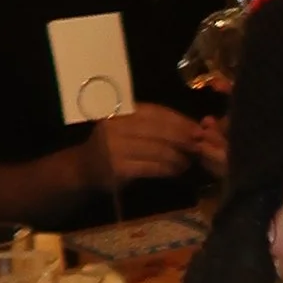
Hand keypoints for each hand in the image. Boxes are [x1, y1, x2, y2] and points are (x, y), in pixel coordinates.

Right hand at [93, 103, 225, 186]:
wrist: (83, 169)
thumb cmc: (111, 147)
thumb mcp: (126, 128)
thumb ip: (151, 126)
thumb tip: (190, 128)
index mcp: (119, 112)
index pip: (155, 112)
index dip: (178, 120)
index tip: (197, 128)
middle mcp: (115, 126)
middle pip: (158, 130)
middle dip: (182, 137)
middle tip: (198, 144)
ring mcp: (115, 148)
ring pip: (157, 149)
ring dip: (178, 156)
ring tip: (189, 160)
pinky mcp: (119, 168)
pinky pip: (151, 167)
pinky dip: (168, 169)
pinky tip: (176, 170)